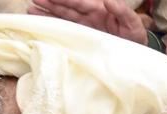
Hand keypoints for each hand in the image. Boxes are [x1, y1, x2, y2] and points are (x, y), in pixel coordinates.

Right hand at [28, 0, 146, 44]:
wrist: (135, 55)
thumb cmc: (135, 38)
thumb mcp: (133, 24)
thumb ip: (122, 11)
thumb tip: (108, 0)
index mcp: (100, 10)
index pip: (79, 2)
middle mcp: (89, 16)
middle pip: (67, 7)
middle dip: (50, 3)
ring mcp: (83, 26)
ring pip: (62, 17)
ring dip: (47, 13)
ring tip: (31, 9)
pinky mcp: (80, 37)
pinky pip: (64, 30)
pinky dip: (52, 26)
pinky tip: (40, 23)